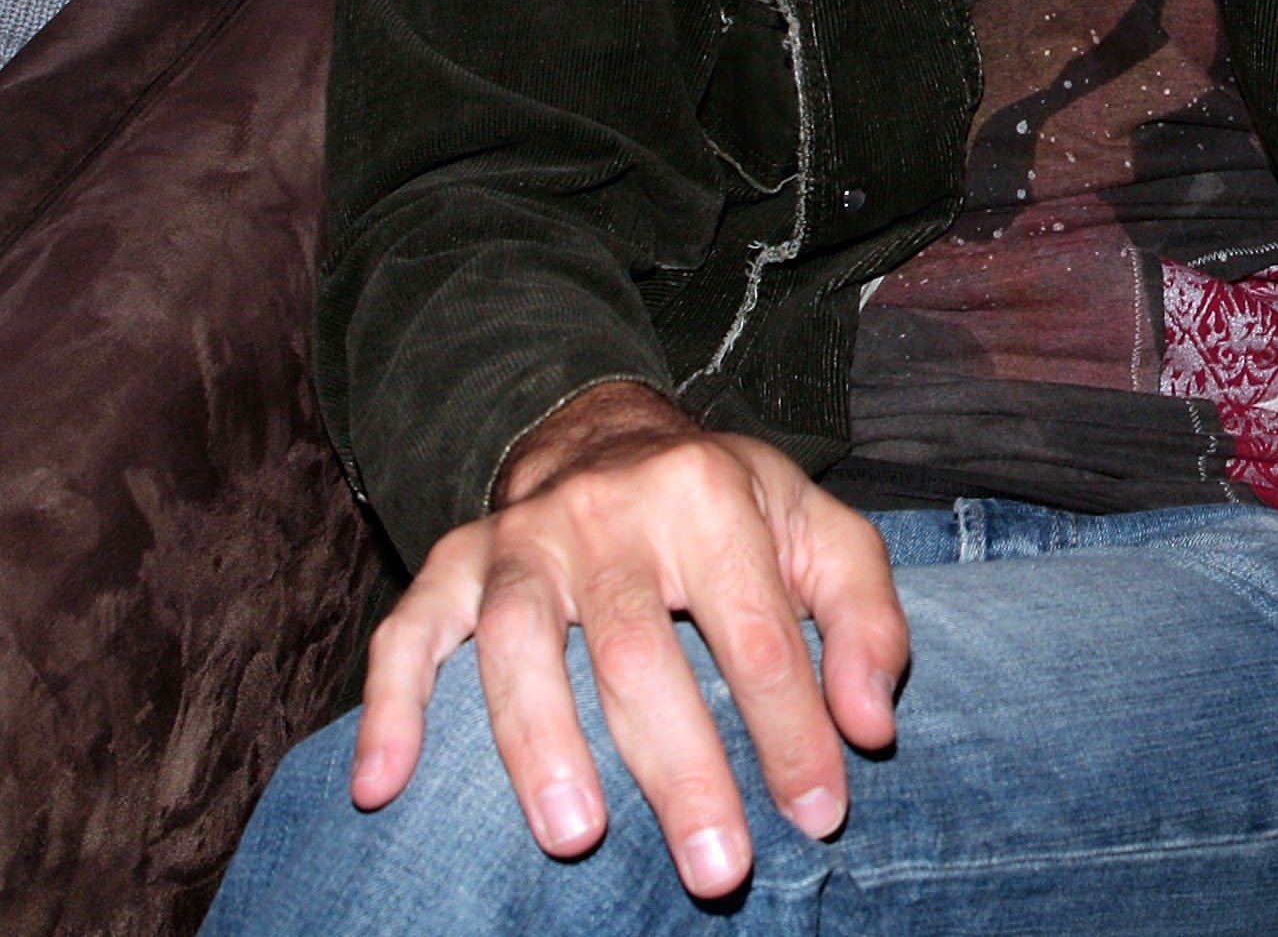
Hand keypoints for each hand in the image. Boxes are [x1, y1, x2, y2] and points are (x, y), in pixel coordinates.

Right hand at [349, 383, 910, 898]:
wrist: (611, 432)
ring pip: (520, 647)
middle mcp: (607, 512)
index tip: (819, 816)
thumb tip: (869, 725)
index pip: (756, 634)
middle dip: (681, 771)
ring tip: (577, 839)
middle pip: (639, 655)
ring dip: (542, 747)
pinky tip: (381, 785)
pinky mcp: (450, 563)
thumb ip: (863, 620)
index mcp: (708, 496)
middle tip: (717, 872)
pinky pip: (406, 635)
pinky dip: (389, 708)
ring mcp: (519, 540)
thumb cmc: (732, 508)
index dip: (791, 731)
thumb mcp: (821, 534)